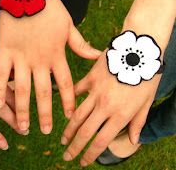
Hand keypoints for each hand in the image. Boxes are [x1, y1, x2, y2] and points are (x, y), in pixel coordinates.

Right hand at [0, 0, 100, 133]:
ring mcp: (21, 58)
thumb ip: (81, 45)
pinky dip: (0, 89)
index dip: (69, 101)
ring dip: (23, 110)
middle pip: (45, 93)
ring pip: (23, 89)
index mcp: (57, 55)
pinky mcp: (5, 51)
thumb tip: (98, 55)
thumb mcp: (69, 26)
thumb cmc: (50, 8)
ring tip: (23, 127)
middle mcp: (40, 61)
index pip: (66, 84)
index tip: (70, 117)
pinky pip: (2, 74)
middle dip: (45, 114)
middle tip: (45, 131)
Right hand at [61, 49, 160, 165]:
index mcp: (121, 114)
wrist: (139, 50)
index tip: (83, 163)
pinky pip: (76, 91)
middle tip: (67, 156)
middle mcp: (105, 106)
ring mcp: (95, 92)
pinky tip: (64, 107)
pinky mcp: (90, 79)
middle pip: (85, 132)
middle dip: (75, 147)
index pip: (101, 141)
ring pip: (77, 115)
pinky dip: (69, 99)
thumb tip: (134, 141)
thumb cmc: (147, 76)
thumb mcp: (147, 102)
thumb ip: (138, 122)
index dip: (90, 154)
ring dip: (68, 129)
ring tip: (62, 139)